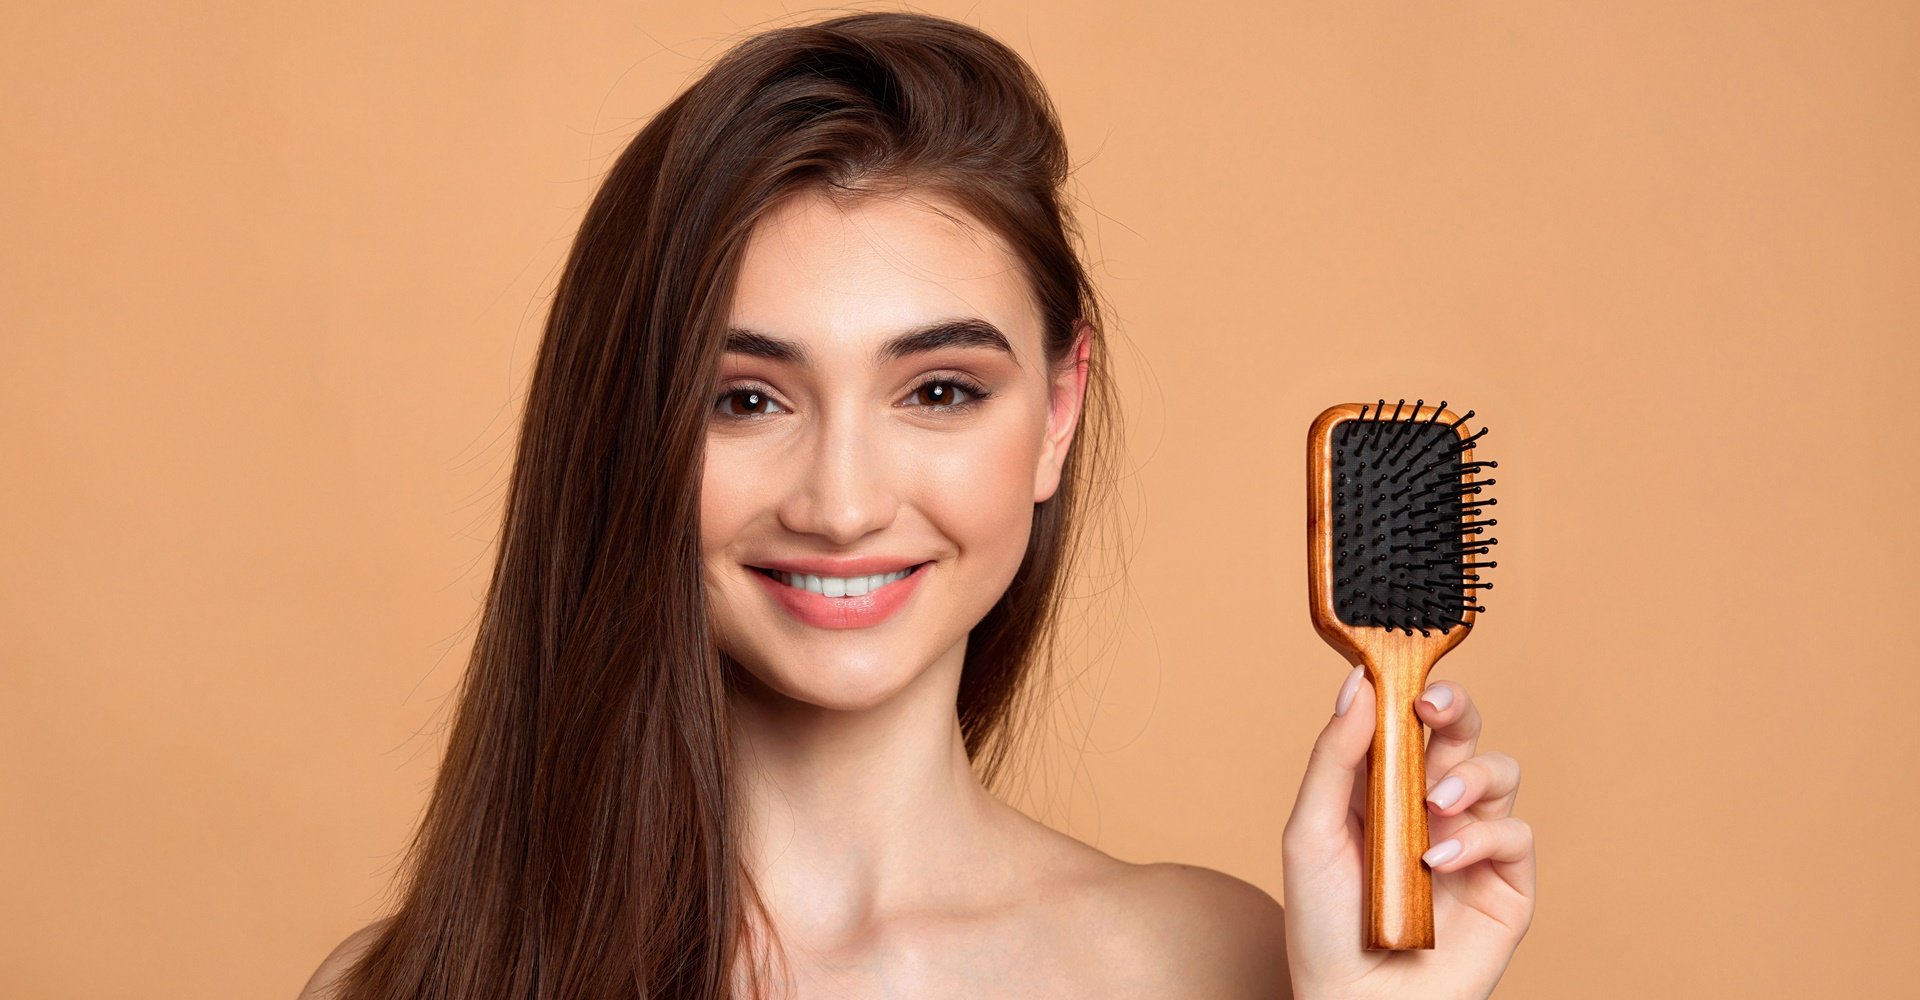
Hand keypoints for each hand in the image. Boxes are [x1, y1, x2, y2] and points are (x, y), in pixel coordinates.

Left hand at [1280, 666, 1535, 999]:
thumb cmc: (1322, 925)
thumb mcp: (1310, 831)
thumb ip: (1335, 758)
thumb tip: (1358, 683)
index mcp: (1381, 786)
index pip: (1408, 719)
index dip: (1413, 688)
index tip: (1405, 674)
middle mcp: (1431, 806)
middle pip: (1463, 732)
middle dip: (1455, 709)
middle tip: (1432, 709)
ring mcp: (1471, 843)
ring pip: (1500, 772)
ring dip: (1470, 775)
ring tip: (1435, 805)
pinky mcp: (1505, 884)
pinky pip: (1515, 834)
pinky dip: (1480, 837)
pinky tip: (1438, 862)